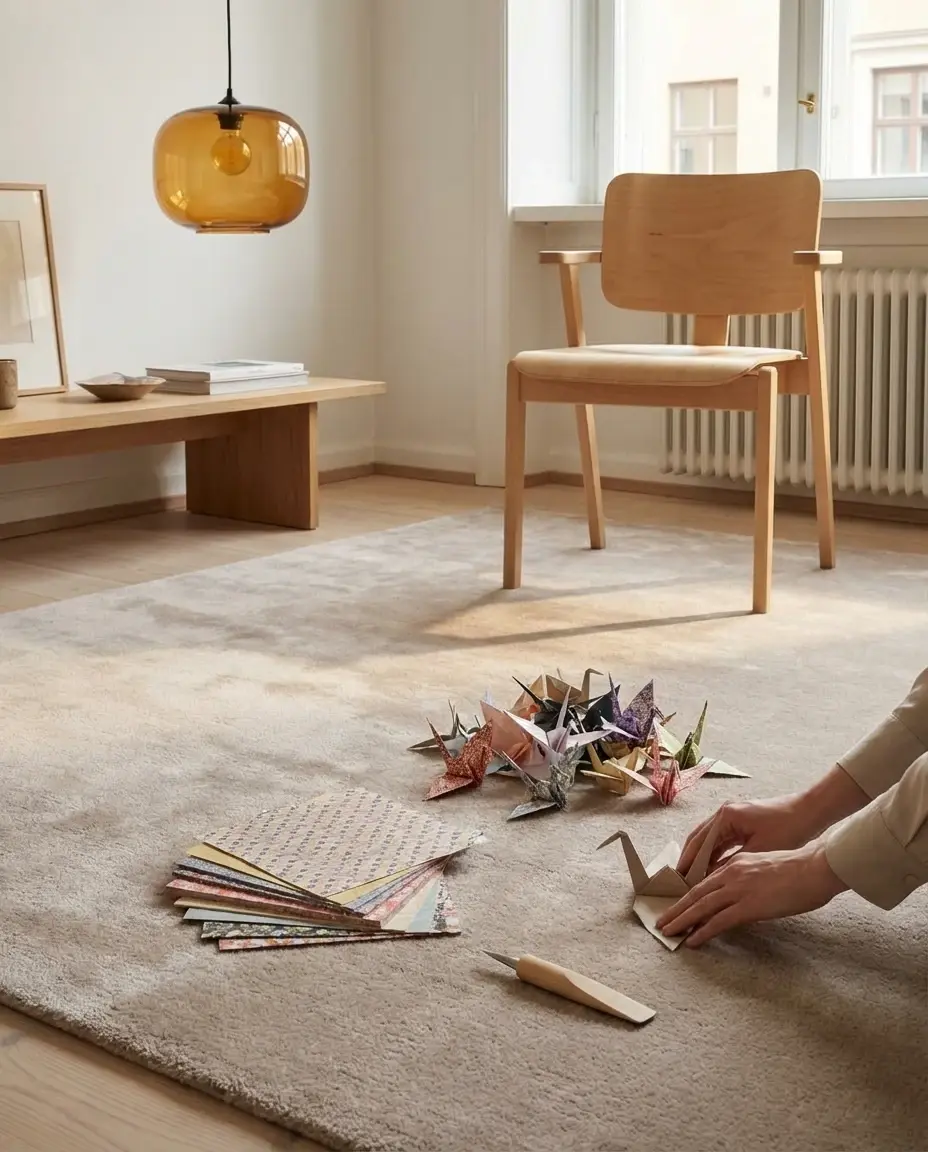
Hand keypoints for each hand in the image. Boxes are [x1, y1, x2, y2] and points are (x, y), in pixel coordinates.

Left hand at [656, 842, 847, 947]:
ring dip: (682, 921)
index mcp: (736, 864)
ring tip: (668, 932)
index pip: (704, 882)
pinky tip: (693, 940)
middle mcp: (731, 874)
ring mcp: (738, 890)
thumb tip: (740, 896)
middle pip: (696, 894)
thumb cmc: (799, 870)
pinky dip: (703, 931)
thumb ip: (748, 879)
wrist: (814, 868)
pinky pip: (719, 921)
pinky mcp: (748, 906)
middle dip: (677, 909)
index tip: (676, 906)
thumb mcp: (764, 869)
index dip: (687, 896)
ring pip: (702, 907)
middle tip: (662, 922)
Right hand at [676, 795, 817, 876]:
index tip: (679, 880)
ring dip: (703, 858)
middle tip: (681, 882)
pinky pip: (723, 840)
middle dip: (691, 861)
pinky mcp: (743, 822)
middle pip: (700, 839)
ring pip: (710, 840)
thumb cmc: (788, 828)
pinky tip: (714, 870)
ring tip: (695, 879)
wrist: (812, 812)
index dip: (688, 862)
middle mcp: (724, 813)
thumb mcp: (759, 850)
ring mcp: (733, 816)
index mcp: (725, 816)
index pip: (698, 842)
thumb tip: (712, 880)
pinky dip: (716, 855)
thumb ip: (732, 863)